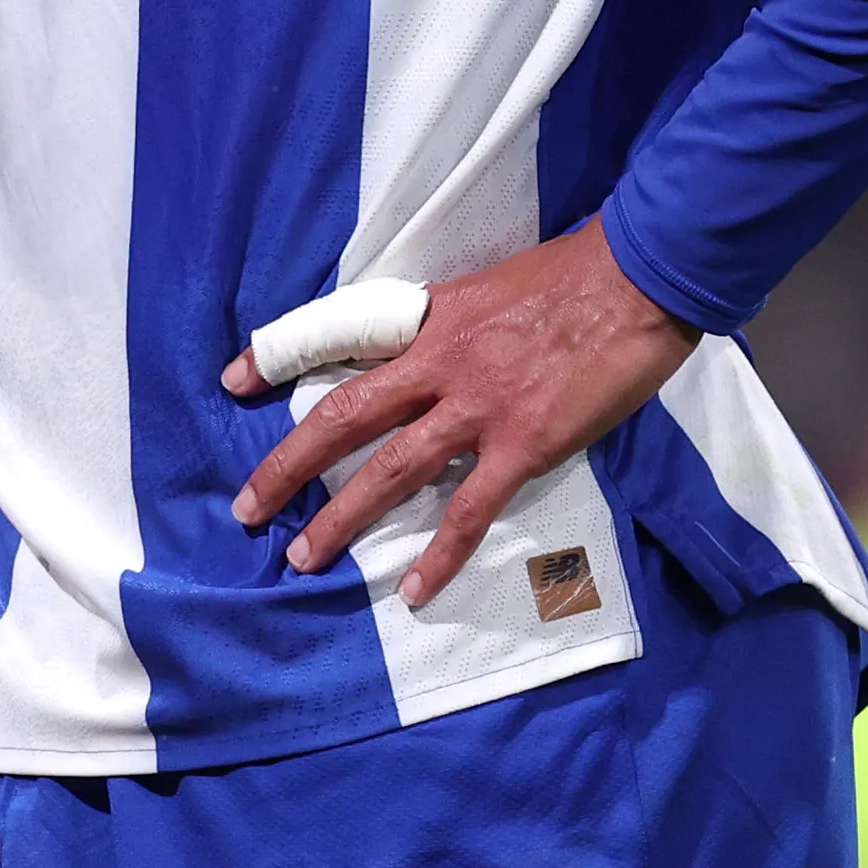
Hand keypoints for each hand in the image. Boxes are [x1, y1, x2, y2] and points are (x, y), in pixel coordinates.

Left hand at [223, 223, 698, 607]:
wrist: (634, 280)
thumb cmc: (568, 277)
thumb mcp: (483, 289)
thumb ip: (446, 327)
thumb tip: (423, 355)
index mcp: (424, 322)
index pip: (333, 337)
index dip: (277, 359)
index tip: (232, 380)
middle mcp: (436, 365)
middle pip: (343, 419)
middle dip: (289, 465)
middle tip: (247, 506)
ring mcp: (477, 408)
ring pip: (390, 472)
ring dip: (342, 519)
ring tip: (304, 558)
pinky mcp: (523, 444)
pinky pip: (469, 510)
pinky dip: (440, 555)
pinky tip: (414, 590)